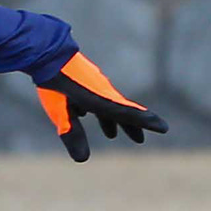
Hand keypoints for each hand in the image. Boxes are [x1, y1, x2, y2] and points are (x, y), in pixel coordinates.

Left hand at [33, 49, 164, 159]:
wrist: (46, 51)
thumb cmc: (55, 83)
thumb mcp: (61, 111)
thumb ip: (72, 133)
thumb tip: (83, 159)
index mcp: (103, 99)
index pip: (129, 114)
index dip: (145, 122)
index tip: (163, 128)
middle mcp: (103, 90)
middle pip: (121, 111)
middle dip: (129, 126)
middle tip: (138, 140)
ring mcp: (93, 83)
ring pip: (107, 104)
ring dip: (111, 120)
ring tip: (111, 134)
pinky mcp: (82, 78)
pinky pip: (94, 97)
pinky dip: (96, 109)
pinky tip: (82, 112)